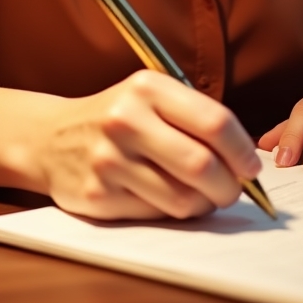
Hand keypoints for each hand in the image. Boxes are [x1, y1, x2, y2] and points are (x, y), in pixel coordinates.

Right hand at [35, 70, 260, 219]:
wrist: (50, 137)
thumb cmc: (119, 116)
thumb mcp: (151, 96)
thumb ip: (195, 117)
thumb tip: (246, 158)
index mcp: (147, 88)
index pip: (215, 122)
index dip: (242, 150)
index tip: (252, 165)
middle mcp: (126, 120)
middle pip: (202, 165)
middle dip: (230, 185)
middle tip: (235, 189)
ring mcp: (109, 160)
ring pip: (183, 199)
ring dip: (205, 203)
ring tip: (203, 194)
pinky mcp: (98, 196)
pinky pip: (156, 215)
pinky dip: (174, 213)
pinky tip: (169, 197)